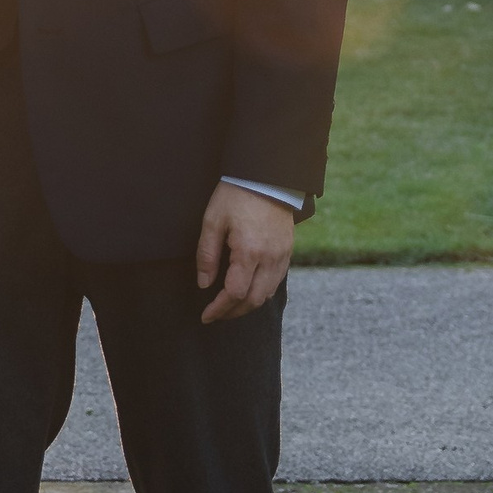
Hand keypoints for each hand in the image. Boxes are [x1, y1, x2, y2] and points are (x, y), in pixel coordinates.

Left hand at [195, 181, 294, 324]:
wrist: (267, 176)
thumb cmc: (236, 195)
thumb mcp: (213, 221)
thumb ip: (207, 255)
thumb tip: (204, 284)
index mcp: (249, 252)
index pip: (234, 293)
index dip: (219, 309)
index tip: (206, 316)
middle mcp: (269, 259)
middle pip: (253, 300)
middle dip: (233, 313)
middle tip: (216, 315)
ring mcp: (282, 256)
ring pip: (267, 294)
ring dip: (247, 305)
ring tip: (230, 306)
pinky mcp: (288, 251)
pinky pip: (276, 282)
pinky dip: (261, 292)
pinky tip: (248, 290)